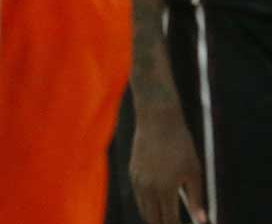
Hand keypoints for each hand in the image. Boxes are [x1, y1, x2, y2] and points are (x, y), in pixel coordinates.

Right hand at [131, 101, 208, 223]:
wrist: (157, 121)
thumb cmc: (181, 145)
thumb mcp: (194, 172)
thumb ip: (197, 199)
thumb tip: (202, 221)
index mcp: (165, 189)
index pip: (169, 221)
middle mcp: (148, 188)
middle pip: (152, 219)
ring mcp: (137, 181)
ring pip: (144, 209)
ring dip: (154, 217)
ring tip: (166, 219)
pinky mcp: (132, 173)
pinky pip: (138, 196)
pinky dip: (147, 204)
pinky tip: (158, 203)